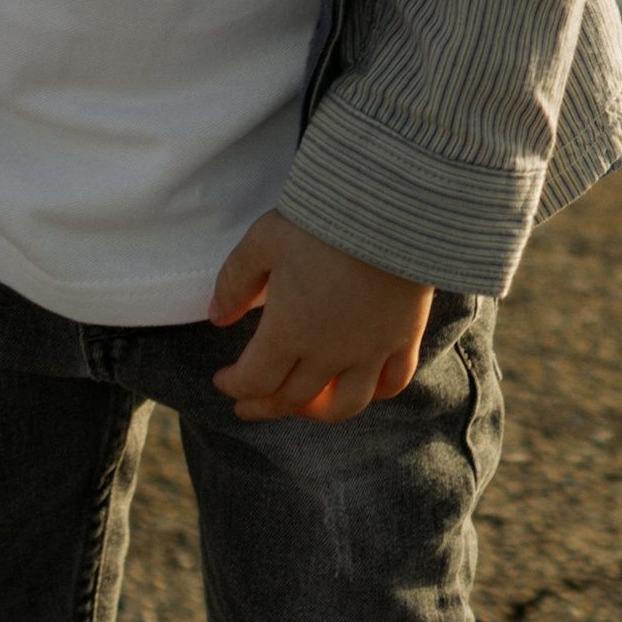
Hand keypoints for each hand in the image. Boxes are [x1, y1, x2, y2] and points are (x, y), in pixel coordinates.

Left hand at [209, 211, 432, 421]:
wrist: (392, 209)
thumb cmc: (323, 222)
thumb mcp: (263, 241)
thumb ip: (235, 282)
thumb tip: (217, 315)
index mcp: (288, 332)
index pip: (254, 380)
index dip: (233, 386)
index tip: (222, 380)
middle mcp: (329, 353)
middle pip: (292, 399)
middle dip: (264, 405)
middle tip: (249, 403)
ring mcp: (370, 350)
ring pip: (344, 404)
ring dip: (317, 412)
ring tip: (304, 404)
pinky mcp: (404, 336)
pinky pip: (393, 381)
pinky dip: (376, 392)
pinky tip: (364, 386)